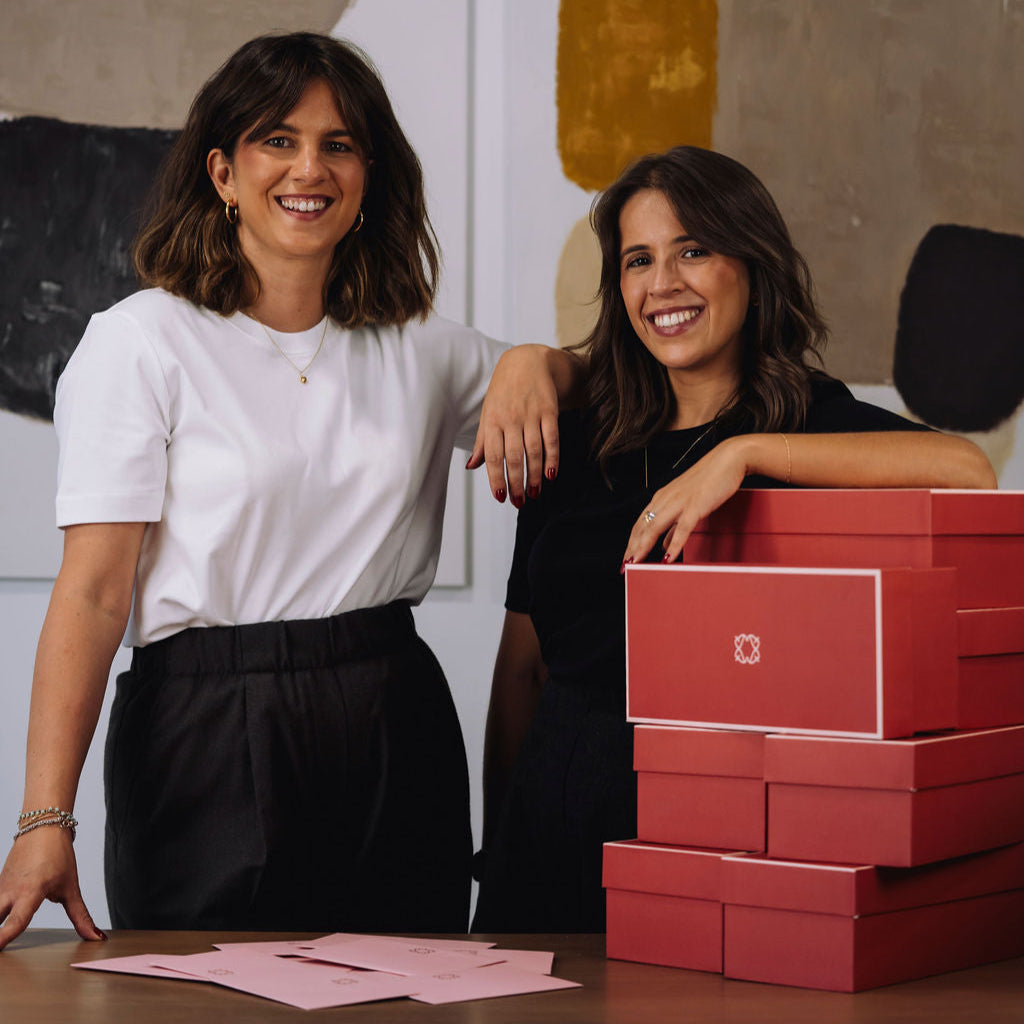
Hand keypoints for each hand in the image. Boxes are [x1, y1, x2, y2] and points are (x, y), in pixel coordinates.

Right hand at [0, 829, 103, 950]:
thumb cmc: (58, 856)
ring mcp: (1, 888)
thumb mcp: (71, 887)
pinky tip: (0, 918)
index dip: (4, 938)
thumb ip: (80, 915)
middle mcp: (11, 892)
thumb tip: (96, 937)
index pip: (17, 920)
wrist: (43, 828)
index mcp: (31, 892)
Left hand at [466, 346, 560, 506]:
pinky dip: (552, 458)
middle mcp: (511, 418)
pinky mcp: (549, 410)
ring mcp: (531, 414)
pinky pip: (551, 438)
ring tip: (534, 494)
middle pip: (514, 457)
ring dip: (534, 476)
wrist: (526, 361)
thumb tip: (471, 467)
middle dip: (516, 483)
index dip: (496, 478)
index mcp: (492, 421)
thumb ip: (482, 442)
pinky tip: (551, 474)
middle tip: (519, 502)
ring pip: (533, 451)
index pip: (493, 456)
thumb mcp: (488, 413)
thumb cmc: (503, 392)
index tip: (501, 497)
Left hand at [622, 436, 748, 565]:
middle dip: (632, 549)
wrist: (728, 459)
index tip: (625, 559)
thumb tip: (664, 545)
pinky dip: (674, 545)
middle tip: (624, 567)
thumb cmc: (709, 480)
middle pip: (642, 527)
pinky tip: (668, 559)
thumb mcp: (687, 503)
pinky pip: (682, 528)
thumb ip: (674, 526)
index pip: (640, 524)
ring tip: (636, 565)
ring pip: (655, 527)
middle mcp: (665, 499)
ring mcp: (679, 502)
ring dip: (643, 547)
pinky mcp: (695, 505)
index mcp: (661, 498)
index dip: (631, 543)